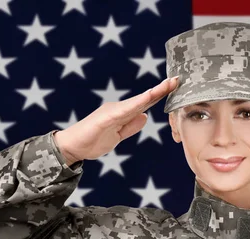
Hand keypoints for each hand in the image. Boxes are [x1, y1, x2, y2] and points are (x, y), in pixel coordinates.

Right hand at [54, 76, 178, 162]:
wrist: (72, 147)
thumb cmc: (93, 141)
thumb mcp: (118, 136)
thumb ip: (131, 126)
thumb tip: (145, 116)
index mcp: (123, 114)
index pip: (145, 104)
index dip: (159, 95)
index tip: (174, 86)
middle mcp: (118, 109)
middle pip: (143, 99)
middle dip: (161, 90)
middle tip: (176, 79)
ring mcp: (111, 112)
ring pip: (136, 102)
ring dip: (152, 94)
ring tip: (167, 85)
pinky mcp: (104, 119)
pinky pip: (123, 112)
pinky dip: (135, 105)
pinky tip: (146, 100)